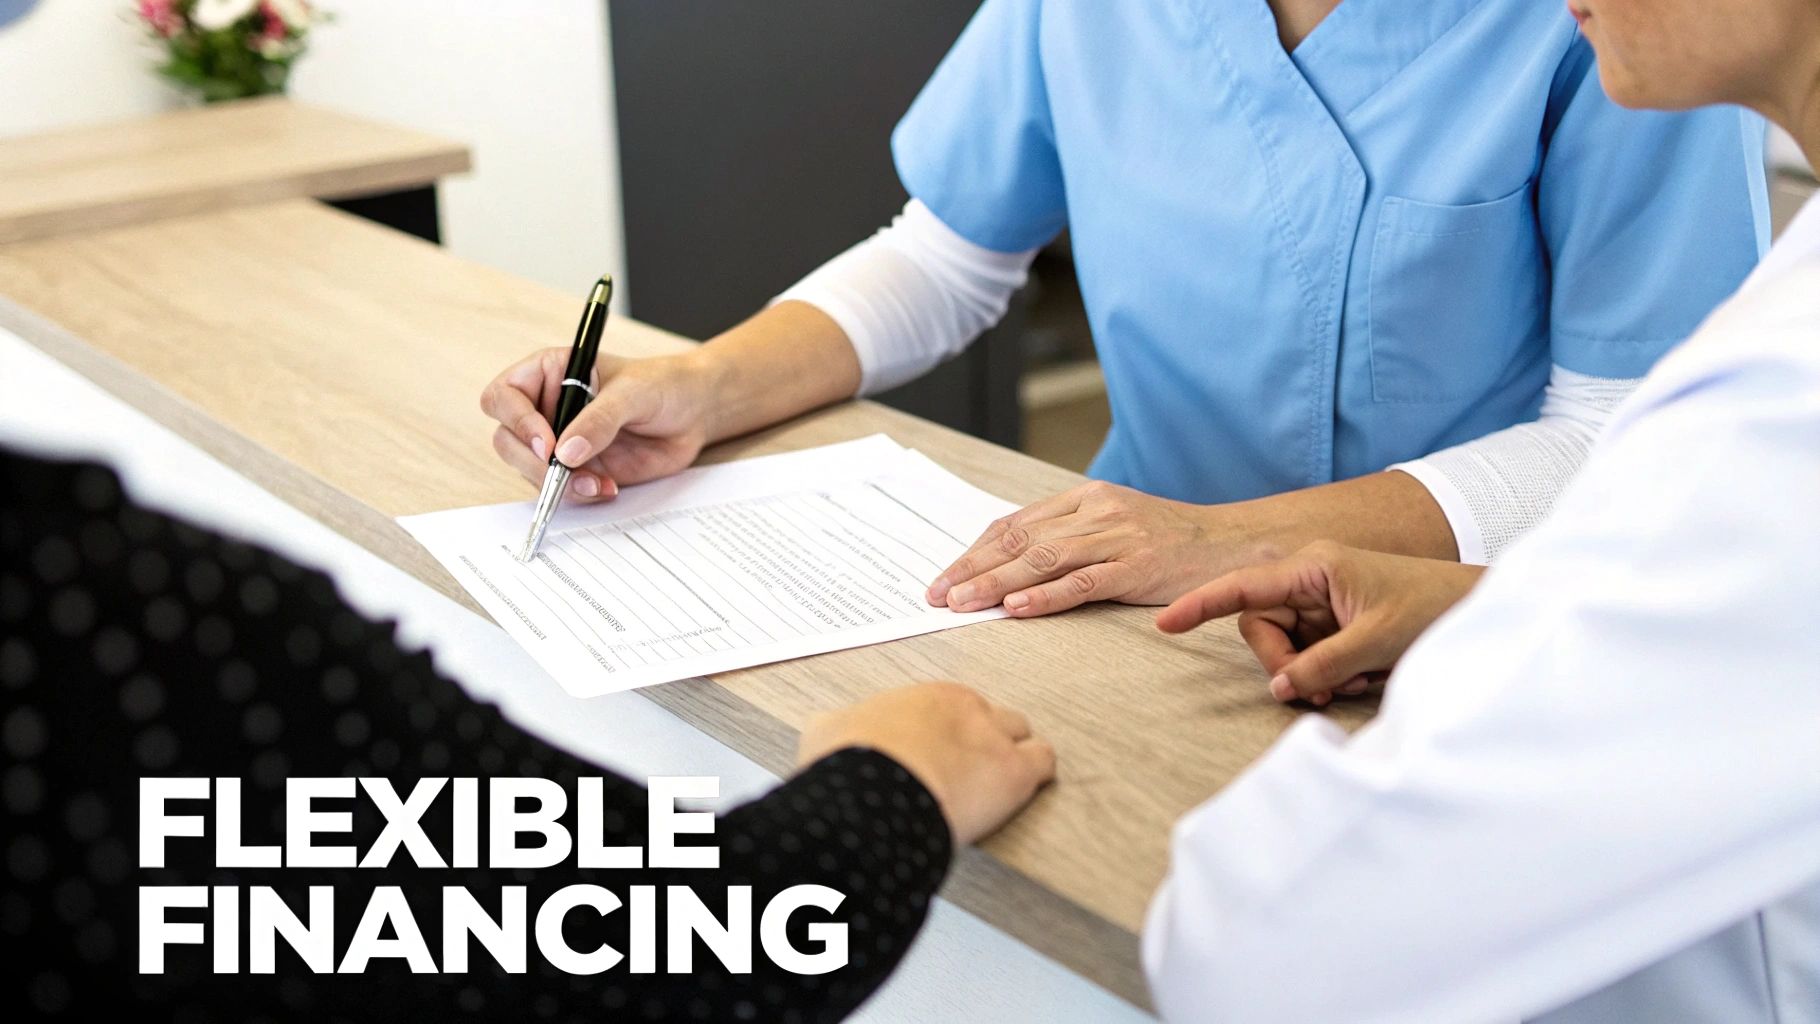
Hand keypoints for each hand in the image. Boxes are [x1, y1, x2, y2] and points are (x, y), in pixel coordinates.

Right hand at [479, 348, 722, 501]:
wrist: (693, 413)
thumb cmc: (662, 385)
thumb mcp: (632, 394)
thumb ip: (599, 420)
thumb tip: (566, 452)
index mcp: (548, 374)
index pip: (504, 396)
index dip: (517, 421)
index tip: (548, 443)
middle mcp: (545, 408)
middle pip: (508, 439)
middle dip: (533, 462)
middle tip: (564, 472)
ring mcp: (559, 441)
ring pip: (530, 470)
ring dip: (558, 483)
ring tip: (598, 482)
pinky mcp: (576, 468)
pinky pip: (558, 489)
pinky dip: (577, 494)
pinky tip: (606, 488)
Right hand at [798, 682, 1056, 844]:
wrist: (869, 795)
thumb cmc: (847, 763)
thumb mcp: (829, 731)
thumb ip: (839, 723)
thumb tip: (830, 727)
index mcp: (929, 697)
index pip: (954, 708)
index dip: (948, 733)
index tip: (937, 752)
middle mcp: (967, 709)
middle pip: (995, 717)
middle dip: (985, 740)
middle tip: (968, 769)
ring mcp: (994, 739)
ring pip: (1023, 734)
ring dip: (1014, 754)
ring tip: (997, 781)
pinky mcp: (1015, 774)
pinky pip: (1043, 762)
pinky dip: (1036, 774)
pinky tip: (1023, 789)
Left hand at [928, 481, 1272, 616]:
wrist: (1234, 544)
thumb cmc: (1171, 542)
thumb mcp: (1115, 526)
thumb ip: (1071, 539)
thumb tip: (1015, 569)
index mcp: (1085, 499)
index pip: (1015, 525)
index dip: (975, 552)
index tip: (945, 577)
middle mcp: (1095, 513)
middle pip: (1019, 541)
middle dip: (972, 569)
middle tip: (938, 594)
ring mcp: (1116, 538)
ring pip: (1043, 560)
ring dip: (996, 583)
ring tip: (962, 603)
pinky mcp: (1137, 567)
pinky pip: (1082, 583)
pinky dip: (1045, 596)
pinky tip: (1016, 607)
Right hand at [1156, 541, 1484, 705]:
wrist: (1477, 608)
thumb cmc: (1433, 607)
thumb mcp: (1376, 641)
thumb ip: (1322, 665)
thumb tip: (1278, 689)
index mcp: (1315, 567)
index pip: (1243, 587)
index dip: (1201, 605)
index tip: (1166, 622)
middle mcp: (1311, 581)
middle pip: (1261, 627)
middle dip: (1281, 664)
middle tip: (1316, 693)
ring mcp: (1322, 604)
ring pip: (1283, 647)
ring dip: (1308, 674)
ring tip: (1351, 682)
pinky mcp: (1335, 625)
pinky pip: (1308, 656)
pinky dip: (1326, 674)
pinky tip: (1360, 676)